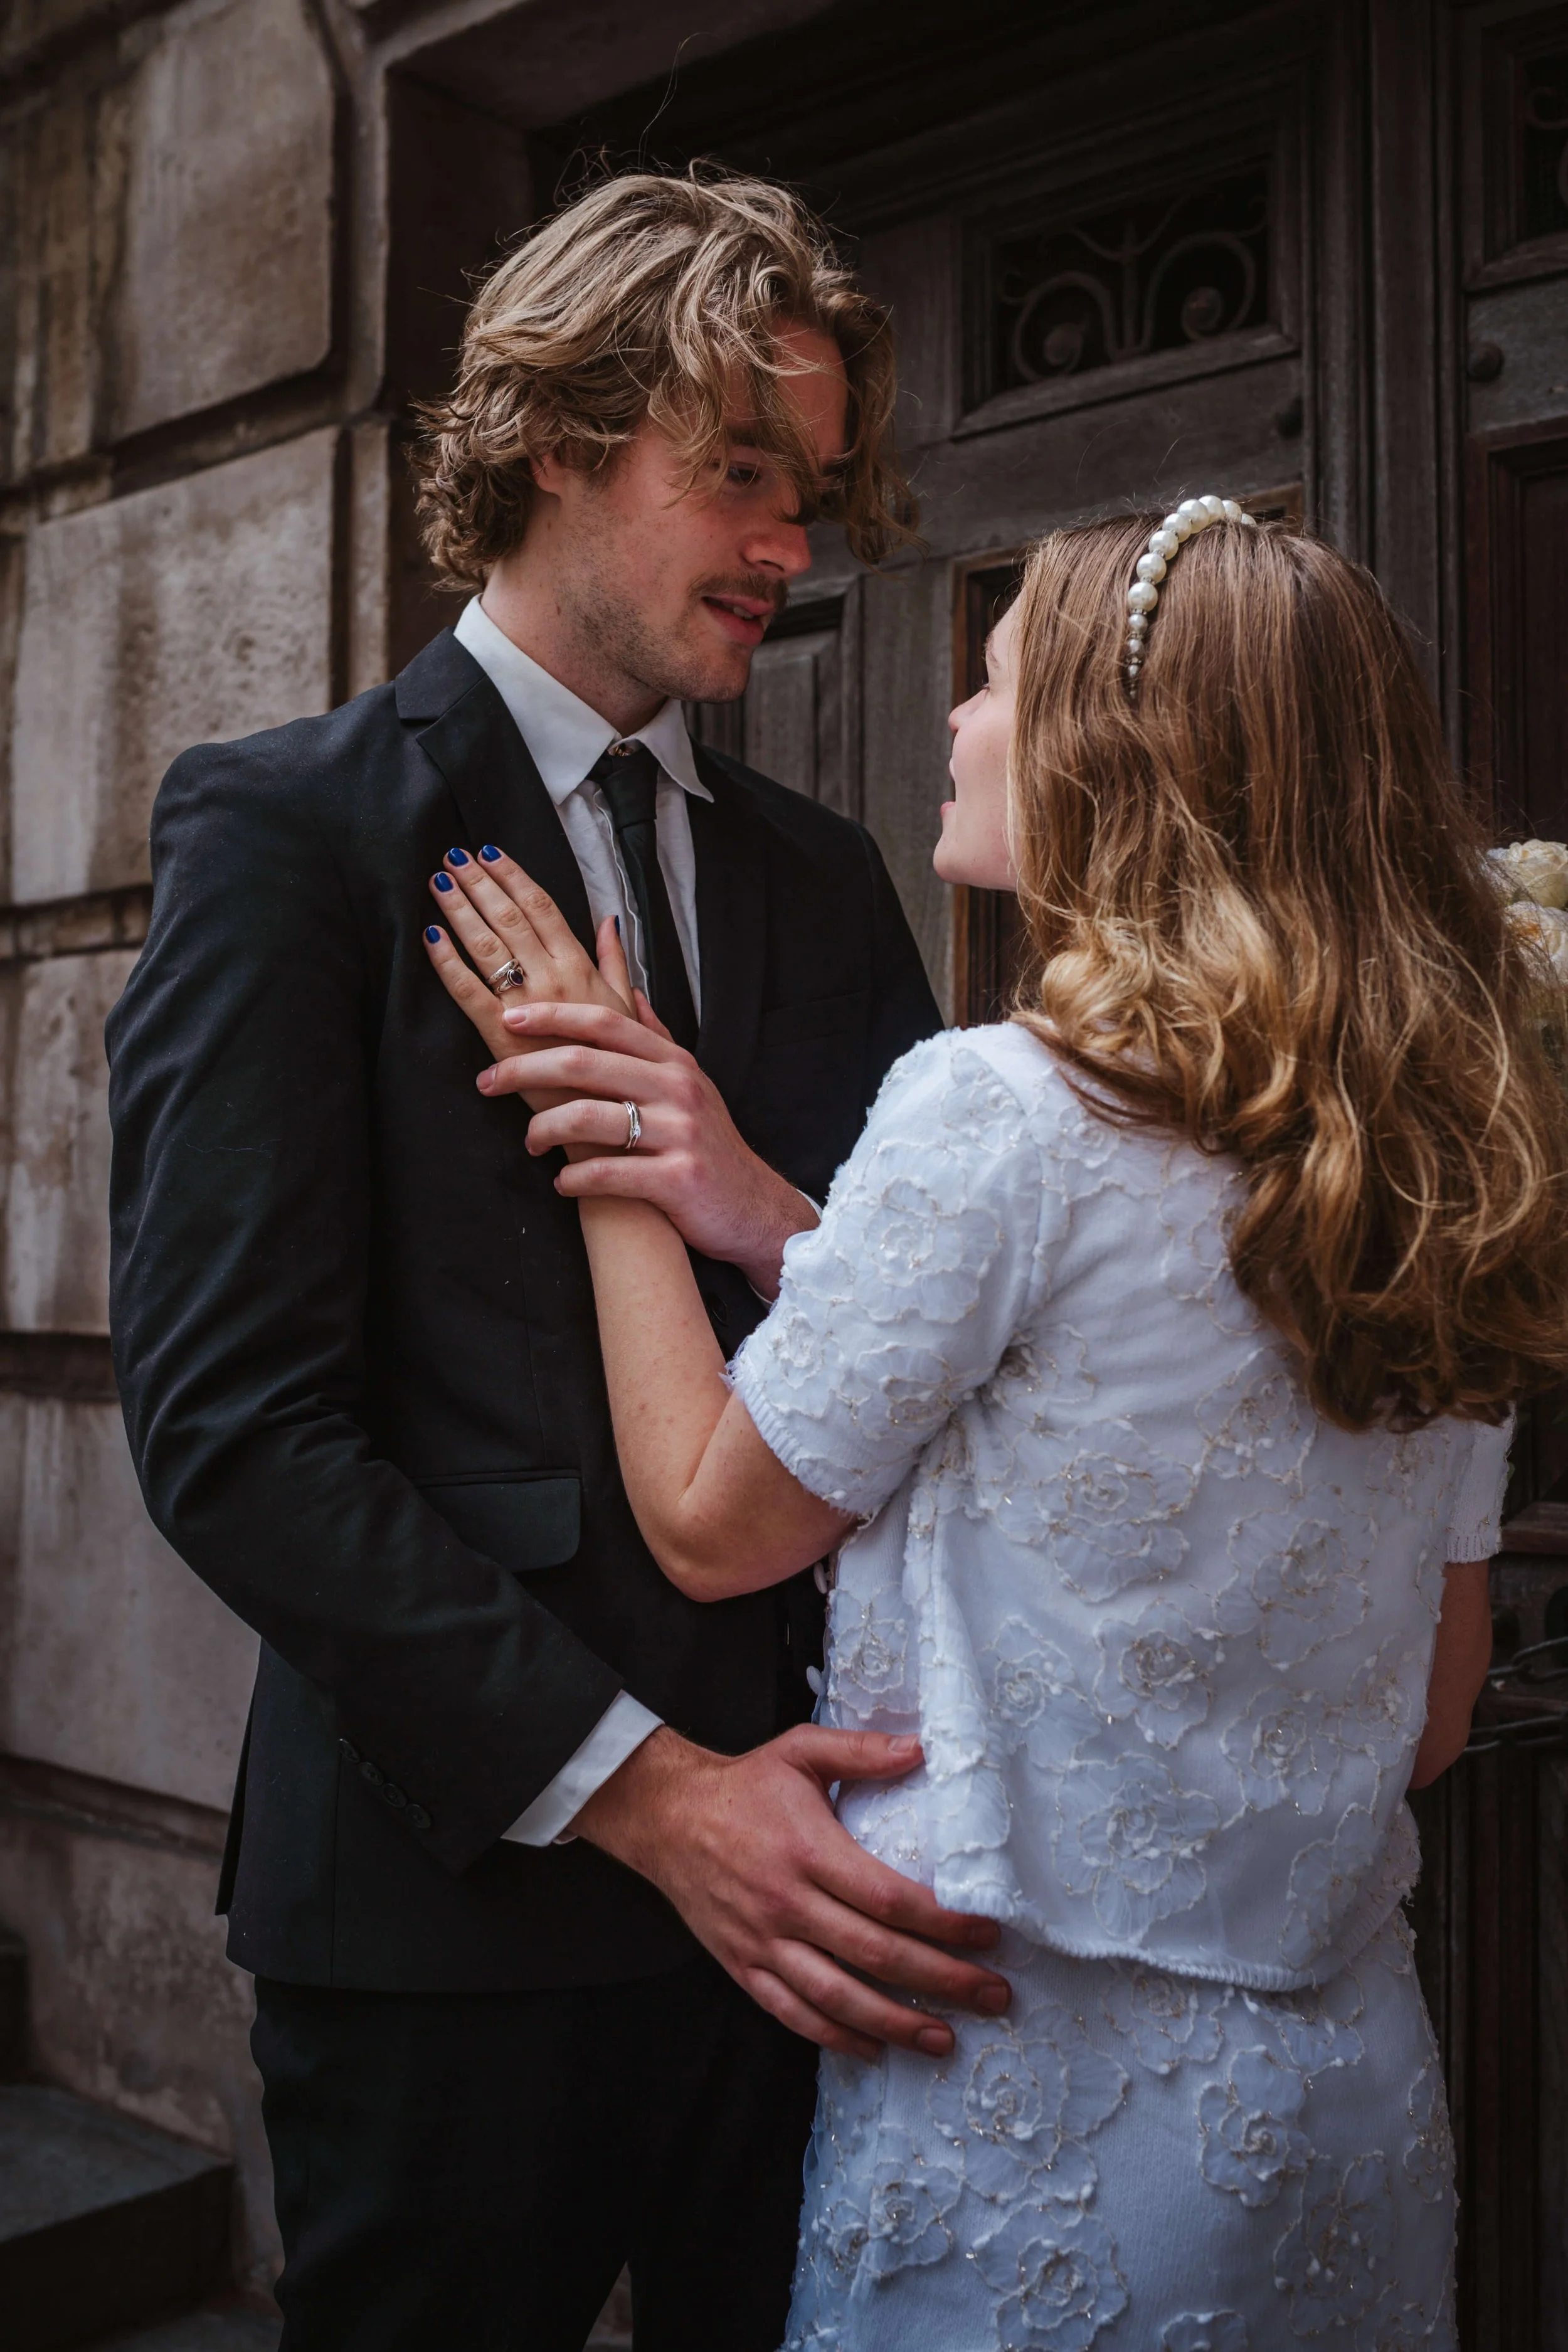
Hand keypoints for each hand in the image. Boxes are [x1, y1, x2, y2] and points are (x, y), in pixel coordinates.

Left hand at [422, 844, 630, 1081]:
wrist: (611, 1116)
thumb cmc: (618, 1064)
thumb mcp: (627, 1007)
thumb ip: (615, 961)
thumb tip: (610, 922)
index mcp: (581, 969)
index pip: (543, 908)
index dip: (513, 877)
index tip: (491, 854)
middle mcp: (553, 979)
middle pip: (509, 918)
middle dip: (479, 883)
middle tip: (453, 856)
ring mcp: (525, 1006)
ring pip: (487, 945)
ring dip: (459, 909)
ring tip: (439, 882)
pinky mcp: (501, 1036)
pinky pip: (467, 992)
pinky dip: (447, 962)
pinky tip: (431, 937)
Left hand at [482, 997, 817, 1297]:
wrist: (753, 1208)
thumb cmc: (709, 1145)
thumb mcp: (690, 1081)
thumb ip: (655, 1037)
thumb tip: (628, 990)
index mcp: (673, 1062)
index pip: (605, 1022)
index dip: (552, 1016)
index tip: (509, 1018)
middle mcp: (678, 1089)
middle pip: (585, 1063)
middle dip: (525, 1069)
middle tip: (488, 1081)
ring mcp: (679, 1133)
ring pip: (589, 1118)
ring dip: (544, 1129)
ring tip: (530, 1142)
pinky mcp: (677, 1179)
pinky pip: (608, 1174)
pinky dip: (574, 1180)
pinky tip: (562, 1184)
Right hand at [573, 1724, 1010, 2060]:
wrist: (664, 1816)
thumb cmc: (744, 1785)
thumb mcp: (801, 1751)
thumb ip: (862, 1751)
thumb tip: (925, 1749)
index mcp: (810, 1851)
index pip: (890, 1899)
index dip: (944, 1923)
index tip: (988, 1934)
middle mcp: (788, 1903)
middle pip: (876, 1954)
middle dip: (942, 1980)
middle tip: (993, 1995)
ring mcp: (763, 1942)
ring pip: (837, 1996)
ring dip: (896, 2023)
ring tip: (945, 2037)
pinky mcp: (742, 1965)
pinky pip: (792, 2012)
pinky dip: (835, 2037)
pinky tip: (873, 2048)